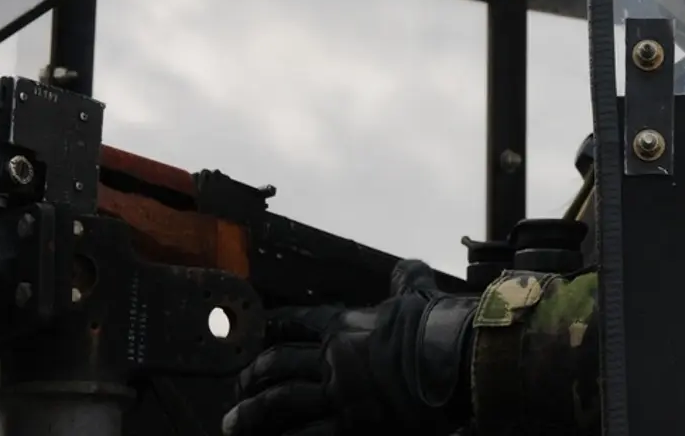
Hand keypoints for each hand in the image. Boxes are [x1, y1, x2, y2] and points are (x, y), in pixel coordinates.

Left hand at [222, 260, 477, 435]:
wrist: (452, 361)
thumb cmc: (437, 326)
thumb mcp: (419, 292)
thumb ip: (406, 279)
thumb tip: (408, 266)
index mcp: (345, 324)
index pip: (296, 321)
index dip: (271, 327)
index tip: (255, 333)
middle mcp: (333, 358)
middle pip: (277, 363)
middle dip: (251, 376)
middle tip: (237, 386)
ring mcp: (338, 394)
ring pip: (279, 402)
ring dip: (251, 414)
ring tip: (232, 423)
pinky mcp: (350, 426)